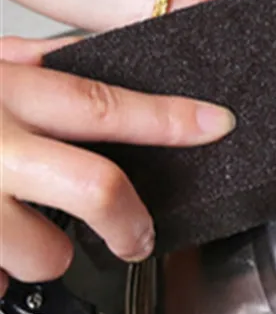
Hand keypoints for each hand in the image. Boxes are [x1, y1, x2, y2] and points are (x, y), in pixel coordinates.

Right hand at [0, 36, 235, 295]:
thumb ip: (23, 63)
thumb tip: (87, 57)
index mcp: (1, 92)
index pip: (103, 105)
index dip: (169, 119)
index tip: (217, 124)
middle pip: (97, 189)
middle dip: (130, 222)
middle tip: (136, 237)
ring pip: (47, 256)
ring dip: (43, 252)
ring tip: (17, 229)